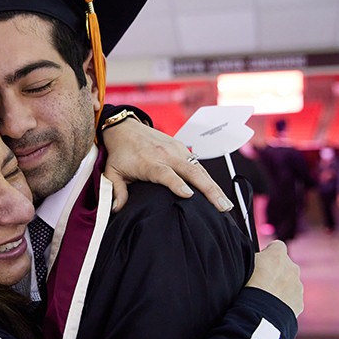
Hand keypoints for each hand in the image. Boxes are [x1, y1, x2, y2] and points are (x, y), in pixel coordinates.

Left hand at [102, 119, 232, 212]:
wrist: (126, 129)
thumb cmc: (120, 154)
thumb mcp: (112, 172)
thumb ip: (116, 191)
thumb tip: (116, 210)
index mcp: (148, 162)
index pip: (165, 174)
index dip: (176, 184)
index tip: (188, 195)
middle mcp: (166, 155)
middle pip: (191, 172)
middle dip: (208, 190)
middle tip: (222, 207)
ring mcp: (177, 150)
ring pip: (200, 169)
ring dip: (214, 187)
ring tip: (226, 205)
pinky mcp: (182, 148)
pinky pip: (199, 165)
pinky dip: (209, 179)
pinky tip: (218, 194)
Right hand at [246, 241, 302, 317]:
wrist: (259, 312)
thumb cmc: (246, 286)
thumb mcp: (245, 264)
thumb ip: (256, 258)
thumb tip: (256, 259)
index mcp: (278, 254)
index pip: (277, 246)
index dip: (269, 253)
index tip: (261, 261)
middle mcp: (292, 267)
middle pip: (285, 265)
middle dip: (277, 271)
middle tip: (261, 281)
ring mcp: (298, 285)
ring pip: (290, 283)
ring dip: (281, 287)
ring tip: (265, 296)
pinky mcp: (299, 302)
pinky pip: (292, 299)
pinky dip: (284, 301)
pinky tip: (271, 306)